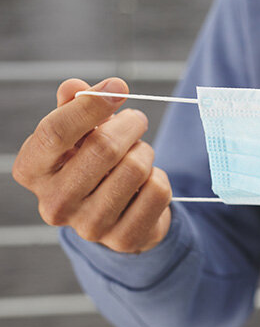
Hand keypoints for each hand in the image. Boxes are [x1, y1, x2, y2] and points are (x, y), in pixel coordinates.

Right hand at [12, 78, 171, 253]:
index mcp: (32, 170)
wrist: (115, 214)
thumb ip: (75, 106)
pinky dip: (159, 177)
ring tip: (139, 153)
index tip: (119, 87)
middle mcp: (54, 203)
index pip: (56, 131)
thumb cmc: (90, 162)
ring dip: (146, 151)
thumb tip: (76, 87)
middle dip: (130, 125)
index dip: (91, 104)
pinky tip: (147, 182)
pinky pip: (157, 191)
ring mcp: (88, 226)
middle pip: (103, 148)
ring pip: (136, 168)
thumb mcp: (77, 133)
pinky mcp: (123, 239)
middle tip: (137, 120)